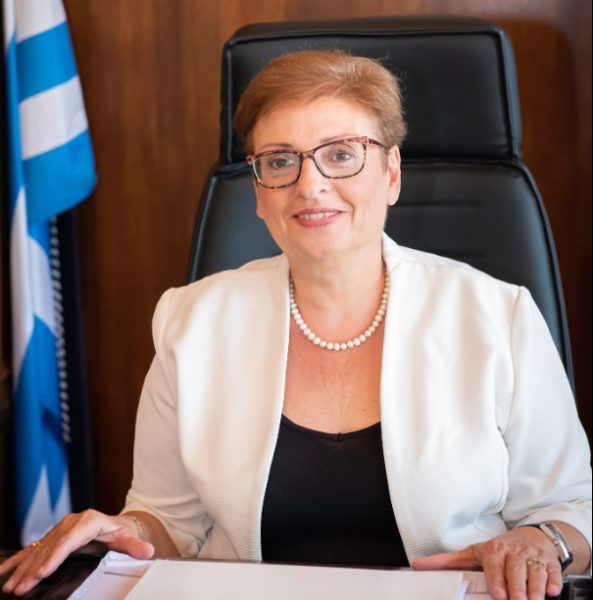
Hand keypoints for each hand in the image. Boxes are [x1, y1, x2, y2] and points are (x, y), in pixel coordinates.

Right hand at [0, 509, 153, 595]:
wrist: (116, 524)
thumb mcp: (127, 537)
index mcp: (88, 521)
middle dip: (34, 568)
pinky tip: (4, 571)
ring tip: (11, 586)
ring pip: (38, 550)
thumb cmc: (119, 531)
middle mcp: (71, 523)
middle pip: (50, 548)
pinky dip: (17, 560)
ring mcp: (60, 529)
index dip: (55, 555)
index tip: (43, 571)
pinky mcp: (52, 537)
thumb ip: (134, 546)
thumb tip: (146, 551)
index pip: (69, 540)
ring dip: (23, 569)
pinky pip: (32, 549)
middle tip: (22, 587)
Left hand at [411, 527, 562, 599]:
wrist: (530, 538)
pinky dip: (553, 582)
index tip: (498, 594)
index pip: (495, 565)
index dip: (497, 579)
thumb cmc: (499, 550)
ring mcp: (532, 557)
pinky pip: (553, 573)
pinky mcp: (549, 562)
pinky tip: (552, 590)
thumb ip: (447, 562)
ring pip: (535, 573)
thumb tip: (417, 565)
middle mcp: (513, 552)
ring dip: (535, 589)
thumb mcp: (473, 553)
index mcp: (493, 550)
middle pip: (516, 572)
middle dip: (517, 589)